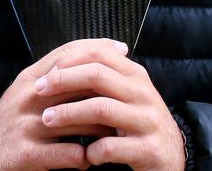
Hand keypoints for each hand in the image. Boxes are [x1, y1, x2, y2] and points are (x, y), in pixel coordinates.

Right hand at [0, 37, 124, 170]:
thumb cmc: (12, 122)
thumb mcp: (27, 91)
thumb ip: (53, 75)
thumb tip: (90, 59)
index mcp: (30, 78)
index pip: (68, 53)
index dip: (97, 48)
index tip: (122, 49)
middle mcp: (29, 96)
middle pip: (78, 83)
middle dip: (107, 90)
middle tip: (126, 98)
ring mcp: (28, 125)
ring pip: (79, 119)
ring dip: (101, 128)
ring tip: (113, 133)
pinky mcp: (27, 154)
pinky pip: (69, 154)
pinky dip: (85, 158)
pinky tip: (89, 160)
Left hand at [35, 40, 185, 169]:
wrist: (172, 157)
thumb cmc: (139, 122)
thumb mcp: (125, 94)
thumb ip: (103, 76)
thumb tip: (63, 59)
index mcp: (135, 75)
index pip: (99, 54)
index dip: (68, 62)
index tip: (43, 75)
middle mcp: (143, 92)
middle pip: (97, 75)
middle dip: (63, 82)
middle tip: (39, 92)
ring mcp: (148, 120)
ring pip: (101, 108)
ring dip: (69, 114)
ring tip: (48, 120)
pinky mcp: (149, 149)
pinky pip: (112, 147)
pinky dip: (92, 151)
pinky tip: (83, 155)